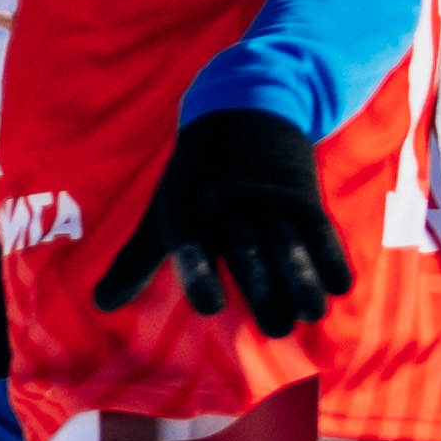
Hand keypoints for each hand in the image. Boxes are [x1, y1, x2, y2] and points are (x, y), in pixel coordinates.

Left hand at [91, 107, 352, 335]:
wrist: (243, 110)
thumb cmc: (195, 177)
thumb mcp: (161, 212)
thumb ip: (135, 264)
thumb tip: (99, 304)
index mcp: (187, 209)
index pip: (190, 245)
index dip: (201, 273)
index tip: (212, 307)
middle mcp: (227, 203)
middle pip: (248, 249)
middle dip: (265, 289)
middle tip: (277, 330)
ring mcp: (267, 196)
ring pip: (288, 240)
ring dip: (303, 279)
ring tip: (311, 313)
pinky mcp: (302, 193)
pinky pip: (319, 227)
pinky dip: (332, 255)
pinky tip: (342, 286)